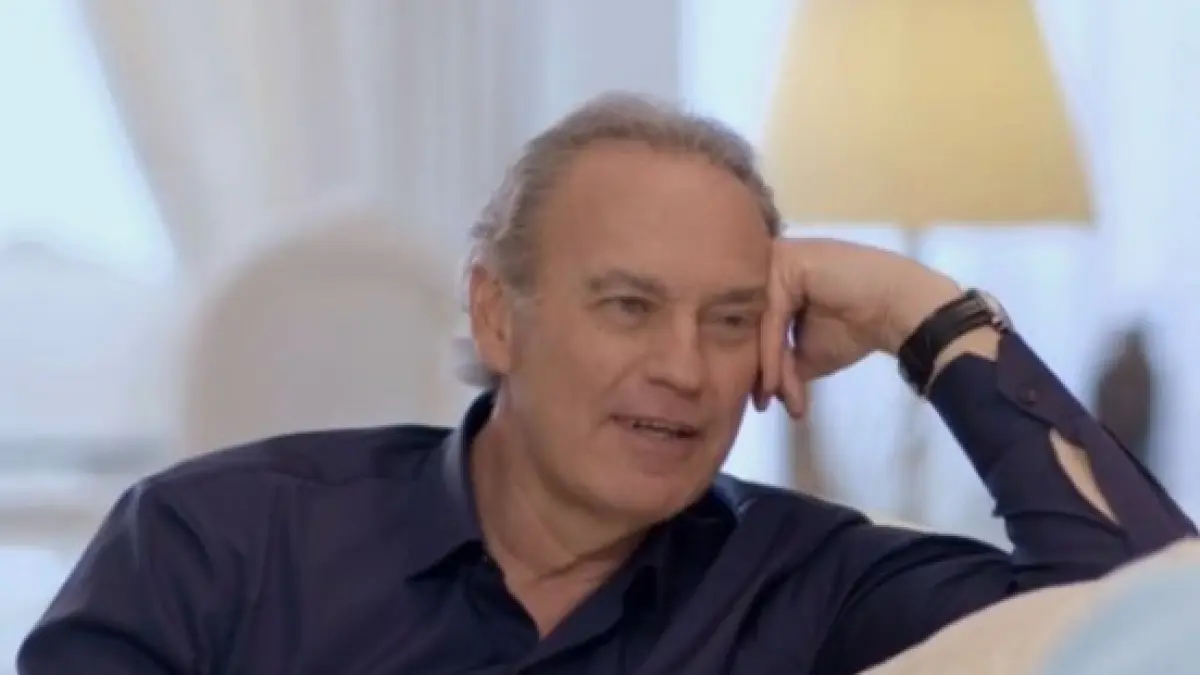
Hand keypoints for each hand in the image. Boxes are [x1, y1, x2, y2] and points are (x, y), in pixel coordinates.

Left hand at [755, 238, 961, 417]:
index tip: (762, 403)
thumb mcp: (807, 353)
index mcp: (773, 282)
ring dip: (766, 366)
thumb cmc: (856, 328)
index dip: (758, 365)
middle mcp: (770, 266)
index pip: (754, 326)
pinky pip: (771, 316)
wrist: (896, 310)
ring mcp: (777, 260)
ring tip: (771, 398)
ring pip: (759, 323)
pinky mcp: (787, 262)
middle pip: (753, 324)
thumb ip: (780, 364)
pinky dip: (772, 352)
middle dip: (759, 369)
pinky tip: (775, 382)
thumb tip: (761, 394)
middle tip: (762, 404)